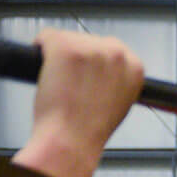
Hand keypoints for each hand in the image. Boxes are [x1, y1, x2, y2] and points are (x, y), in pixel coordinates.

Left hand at [10, 30, 144, 176]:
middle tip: (73, 83)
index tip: (89, 75)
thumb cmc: (90, 128)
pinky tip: (49, 74)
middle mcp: (117, 53)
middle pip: (89, 40)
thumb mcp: (120, 102)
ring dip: (60, 57)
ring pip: (67, 38)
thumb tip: (101, 67)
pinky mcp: (64, 45)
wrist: (71, 139)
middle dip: (78, 57)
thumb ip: (115, 78)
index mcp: (135, 67)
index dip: (95, 62)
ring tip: (63, 84)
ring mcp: (90, 47)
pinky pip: (45, 37)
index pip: (112, 48)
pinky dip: (41, 52)